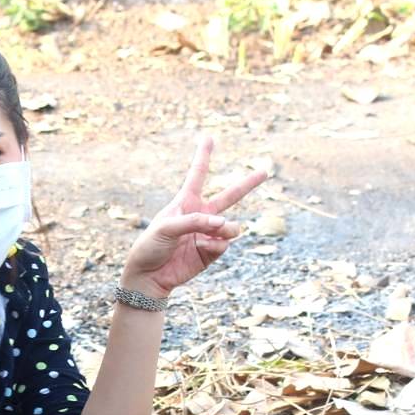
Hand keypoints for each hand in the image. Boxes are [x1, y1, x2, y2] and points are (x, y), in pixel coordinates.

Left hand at [121, 136, 271, 299]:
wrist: (149, 276)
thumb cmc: (150, 247)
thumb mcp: (166, 227)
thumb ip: (195, 222)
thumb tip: (224, 225)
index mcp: (185, 202)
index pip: (197, 175)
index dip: (204, 156)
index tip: (209, 137)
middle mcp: (200, 216)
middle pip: (230, 196)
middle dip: (248, 184)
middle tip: (265, 171)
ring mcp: (207, 234)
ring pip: (231, 226)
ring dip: (228, 228)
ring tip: (218, 233)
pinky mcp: (211, 252)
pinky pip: (224, 245)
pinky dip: (217, 246)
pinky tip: (205, 249)